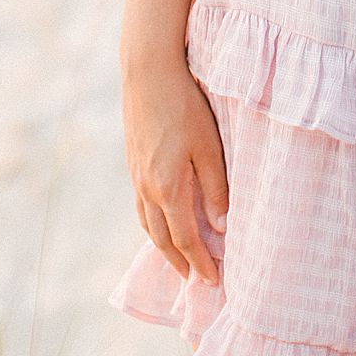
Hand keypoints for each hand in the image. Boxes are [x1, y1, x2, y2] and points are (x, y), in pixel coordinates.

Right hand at [119, 50, 228, 284]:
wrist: (148, 72)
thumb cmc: (184, 105)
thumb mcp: (210, 146)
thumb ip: (216, 188)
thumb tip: (222, 229)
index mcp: (168, 189)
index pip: (186, 239)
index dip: (200, 264)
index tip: (212, 282)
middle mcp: (147, 189)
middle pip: (162, 239)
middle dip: (179, 263)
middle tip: (194, 281)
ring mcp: (136, 176)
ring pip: (148, 223)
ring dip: (163, 246)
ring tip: (178, 259)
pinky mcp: (133, 162)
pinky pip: (141, 205)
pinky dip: (152, 223)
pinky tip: (161, 220)